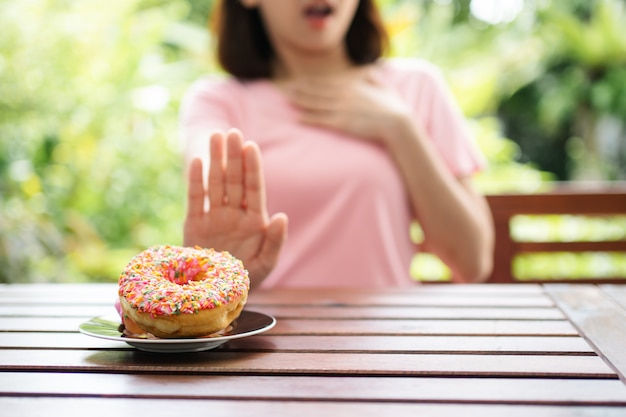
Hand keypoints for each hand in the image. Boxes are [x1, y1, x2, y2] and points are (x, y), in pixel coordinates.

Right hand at [183, 129, 287, 286]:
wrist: (216, 294)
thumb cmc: (246, 279)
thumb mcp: (267, 264)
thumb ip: (275, 241)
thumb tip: (281, 216)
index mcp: (254, 220)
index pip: (254, 188)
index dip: (252, 168)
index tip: (252, 147)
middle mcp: (234, 214)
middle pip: (234, 180)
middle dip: (234, 157)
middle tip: (233, 133)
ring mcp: (214, 217)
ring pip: (216, 183)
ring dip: (216, 160)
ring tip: (216, 136)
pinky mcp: (195, 224)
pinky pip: (196, 198)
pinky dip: (196, 181)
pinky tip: (198, 161)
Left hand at [285, 70, 411, 144]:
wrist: (398, 123)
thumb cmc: (394, 107)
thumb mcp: (384, 87)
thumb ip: (374, 78)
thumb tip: (370, 70)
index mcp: (352, 86)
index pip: (326, 84)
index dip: (311, 83)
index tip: (299, 82)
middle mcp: (344, 95)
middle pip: (317, 92)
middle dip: (300, 90)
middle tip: (285, 89)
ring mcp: (342, 109)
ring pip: (316, 104)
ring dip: (300, 101)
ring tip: (287, 99)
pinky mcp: (343, 123)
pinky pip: (322, 120)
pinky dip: (309, 119)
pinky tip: (298, 118)